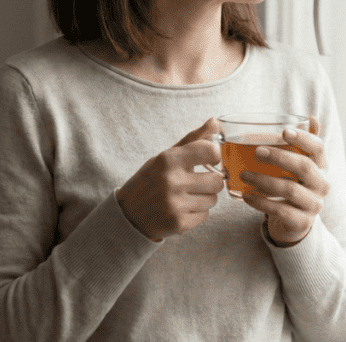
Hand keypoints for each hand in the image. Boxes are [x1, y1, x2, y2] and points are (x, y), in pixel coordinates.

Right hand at [116, 118, 225, 241]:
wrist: (128, 213)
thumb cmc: (151, 180)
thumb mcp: (166, 156)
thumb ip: (193, 140)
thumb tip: (216, 121)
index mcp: (169, 159)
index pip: (211, 151)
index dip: (214, 156)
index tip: (208, 160)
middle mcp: (172, 181)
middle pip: (217, 181)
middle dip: (210, 182)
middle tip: (195, 182)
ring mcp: (175, 204)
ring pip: (213, 199)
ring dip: (204, 198)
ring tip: (185, 197)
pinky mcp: (178, 223)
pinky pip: (205, 215)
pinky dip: (196, 213)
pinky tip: (181, 209)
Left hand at [239, 115, 328, 244]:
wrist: (293, 222)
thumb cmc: (292, 185)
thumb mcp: (299, 165)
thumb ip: (303, 143)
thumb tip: (312, 117)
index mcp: (321, 167)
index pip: (318, 149)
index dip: (304, 139)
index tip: (284, 131)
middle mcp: (321, 185)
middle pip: (304, 167)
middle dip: (280, 157)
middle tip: (257, 151)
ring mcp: (313, 205)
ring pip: (290, 189)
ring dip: (264, 180)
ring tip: (244, 174)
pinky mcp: (301, 222)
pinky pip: (281, 211)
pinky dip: (261, 202)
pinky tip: (246, 196)